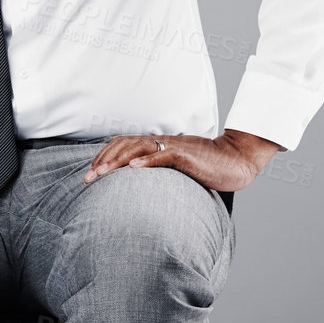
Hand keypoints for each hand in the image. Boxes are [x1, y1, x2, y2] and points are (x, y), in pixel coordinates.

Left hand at [82, 128, 283, 190]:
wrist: (236, 161)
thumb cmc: (208, 167)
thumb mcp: (178, 168)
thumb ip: (160, 170)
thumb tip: (140, 180)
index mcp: (158, 145)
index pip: (124, 143)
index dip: (104, 155)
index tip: (91, 171)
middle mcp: (162, 142)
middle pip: (124, 144)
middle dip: (103, 160)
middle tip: (88, 178)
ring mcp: (173, 148)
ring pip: (138, 148)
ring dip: (116, 161)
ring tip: (101, 173)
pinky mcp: (186, 156)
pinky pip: (164, 156)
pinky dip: (147, 160)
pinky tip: (133, 168)